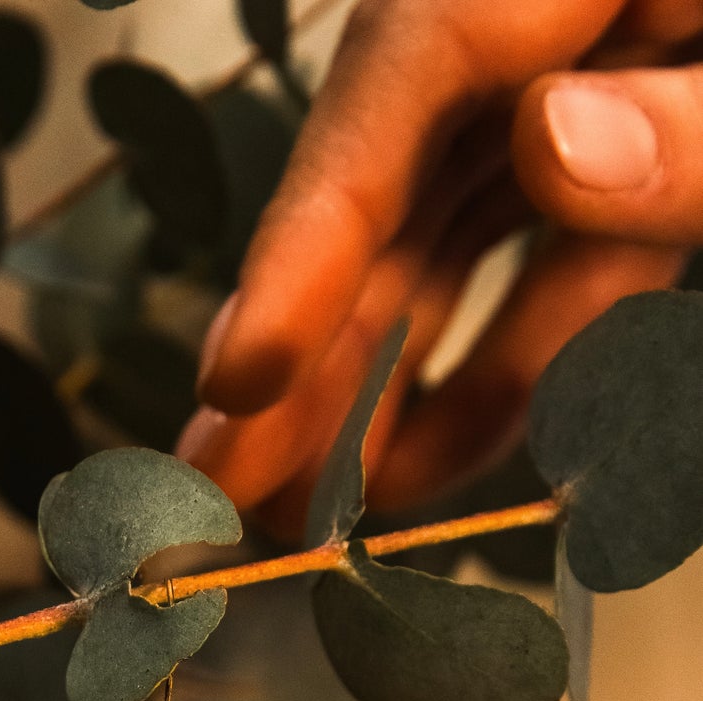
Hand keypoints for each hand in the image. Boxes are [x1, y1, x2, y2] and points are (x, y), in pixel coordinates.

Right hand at [182, 0, 702, 526]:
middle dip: (312, 344)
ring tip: (310, 506)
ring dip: (377, 377)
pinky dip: (496, 357)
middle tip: (223, 488)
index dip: (313, 226)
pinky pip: (535, 255)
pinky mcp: (623, 137)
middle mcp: (561, 12)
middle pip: (397, 174)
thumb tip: (550, 145)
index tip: (239, 376)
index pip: (417, 59)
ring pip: (444, 233)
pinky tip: (432, 456)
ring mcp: (592, 75)